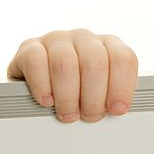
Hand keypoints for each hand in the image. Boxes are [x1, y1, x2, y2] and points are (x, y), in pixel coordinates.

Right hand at [6, 29, 138, 122]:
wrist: (40, 77)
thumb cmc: (79, 85)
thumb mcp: (102, 87)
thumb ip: (112, 94)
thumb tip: (118, 110)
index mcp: (109, 44)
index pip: (123, 58)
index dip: (121, 86)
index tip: (117, 108)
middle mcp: (84, 38)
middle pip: (95, 64)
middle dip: (94, 97)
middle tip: (90, 116)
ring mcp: (57, 39)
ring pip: (65, 64)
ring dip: (68, 96)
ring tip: (69, 113)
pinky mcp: (30, 47)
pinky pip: (36, 62)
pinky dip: (42, 86)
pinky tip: (47, 100)